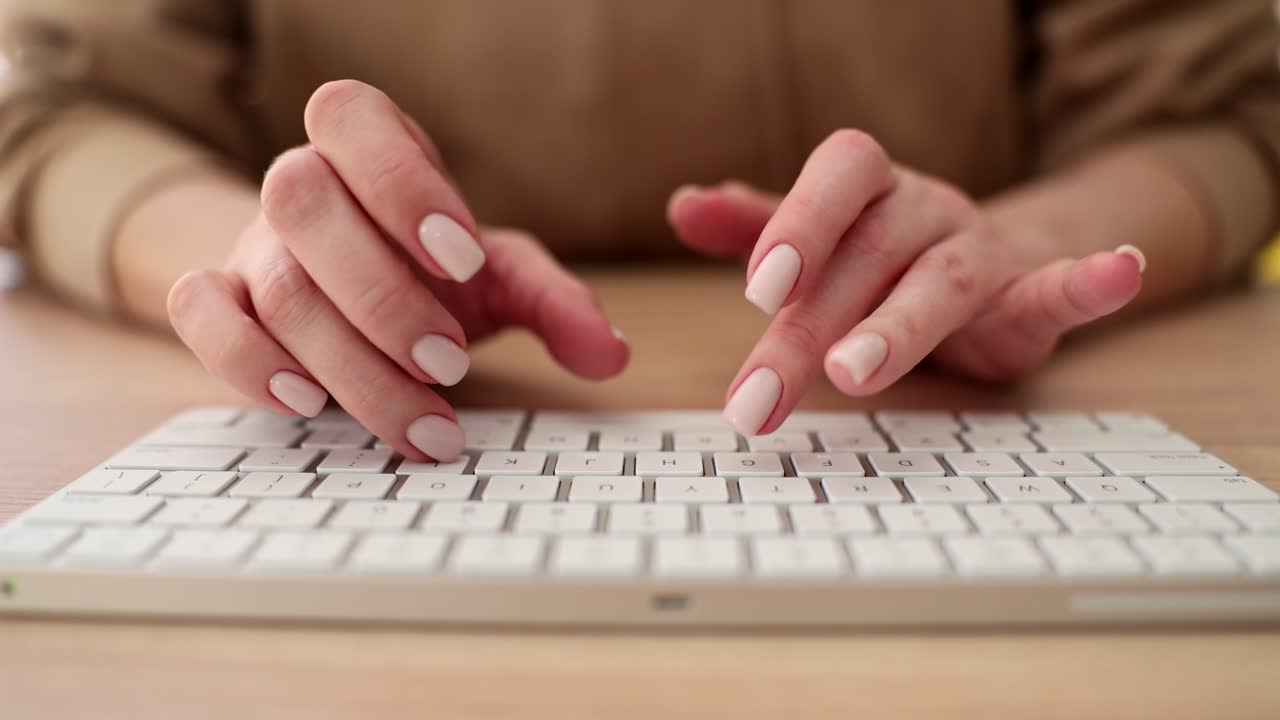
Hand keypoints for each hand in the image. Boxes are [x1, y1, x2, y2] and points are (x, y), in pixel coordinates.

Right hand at [168, 80, 627, 459]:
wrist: (349, 290)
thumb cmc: (428, 269)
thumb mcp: (499, 275)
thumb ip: (554, 302)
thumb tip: (609, 354)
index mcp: (369, 147)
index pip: (353, 119)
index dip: (401, 182)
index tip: (464, 257)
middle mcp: (299, 185)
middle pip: (305, 206)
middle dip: (384, 296)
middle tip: (453, 362)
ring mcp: (251, 245)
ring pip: (278, 290)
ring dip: (354, 365)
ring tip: (428, 424)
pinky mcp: (220, 301)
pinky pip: (201, 317)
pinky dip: (248, 362)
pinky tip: (312, 404)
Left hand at [668, 130, 1144, 435]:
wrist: (986, 265)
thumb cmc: (880, 255)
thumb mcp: (818, 240)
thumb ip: (756, 224)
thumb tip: (684, 205)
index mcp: (868, 191)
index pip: (837, 177)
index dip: (800, 222)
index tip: (760, 288)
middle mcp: (923, 209)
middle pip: (867, 253)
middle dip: (809, 326)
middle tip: (758, 400)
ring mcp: (980, 250)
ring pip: (942, 279)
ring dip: (901, 323)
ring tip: (856, 371)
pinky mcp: (1029, 295)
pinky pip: (1060, 283)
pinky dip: (1089, 282)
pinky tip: (1116, 273)